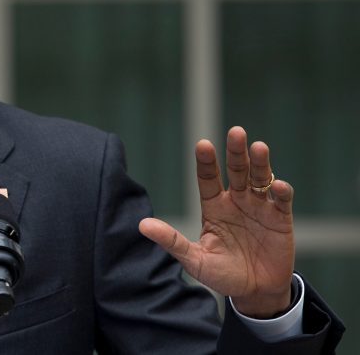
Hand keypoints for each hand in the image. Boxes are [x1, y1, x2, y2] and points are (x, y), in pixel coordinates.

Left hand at [138, 126, 294, 317]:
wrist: (255, 292)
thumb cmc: (221, 274)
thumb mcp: (194, 260)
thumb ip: (172, 241)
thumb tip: (142, 225)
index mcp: (213, 206)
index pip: (208, 178)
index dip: (206, 162)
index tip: (203, 144)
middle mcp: (236, 200)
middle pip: (235, 170)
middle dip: (235, 151)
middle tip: (236, 132)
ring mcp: (259, 207)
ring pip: (259, 177)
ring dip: (259, 163)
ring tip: (258, 147)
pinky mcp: (280, 218)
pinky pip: (281, 200)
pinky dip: (281, 191)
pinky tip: (277, 185)